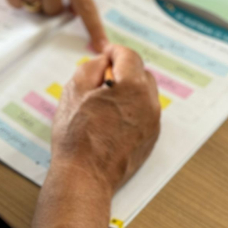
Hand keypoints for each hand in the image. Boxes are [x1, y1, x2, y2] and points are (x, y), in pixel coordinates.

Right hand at [51, 45, 160, 194]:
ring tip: (105, 100)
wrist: (86, 176)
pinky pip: (146, 113)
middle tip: (102, 77)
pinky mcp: (151, 139)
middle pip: (141, 73)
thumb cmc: (76, 135)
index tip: (105, 54)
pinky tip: (111, 118)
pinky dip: (133, 108)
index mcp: (132, 87)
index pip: (129, 56)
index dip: (115, 51)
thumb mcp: (74, 90)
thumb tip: (104, 62)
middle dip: (124, 70)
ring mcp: (153, 123)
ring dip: (129, 90)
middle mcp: (149, 103)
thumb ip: (92, 67)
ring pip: (145, 94)